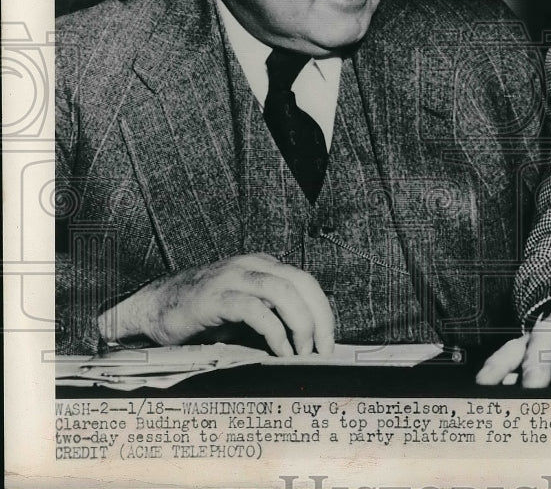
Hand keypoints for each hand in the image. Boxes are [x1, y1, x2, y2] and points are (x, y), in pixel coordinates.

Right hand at [98, 253, 335, 356]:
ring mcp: (232, 277)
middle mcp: (251, 265)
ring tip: (303, 353)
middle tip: (324, 350)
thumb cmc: (201, 313)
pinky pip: (255, 309)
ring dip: (301, 324)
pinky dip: (274, 331)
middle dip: (320, 318)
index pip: (306, 282)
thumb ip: (273, 315)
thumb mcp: (244, 310)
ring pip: (283, 292)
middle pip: (301, 283)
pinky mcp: (215, 297)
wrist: (151, 307)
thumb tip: (307, 344)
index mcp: (262, 266)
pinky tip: (279, 351)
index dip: (323, 312)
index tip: (329, 342)